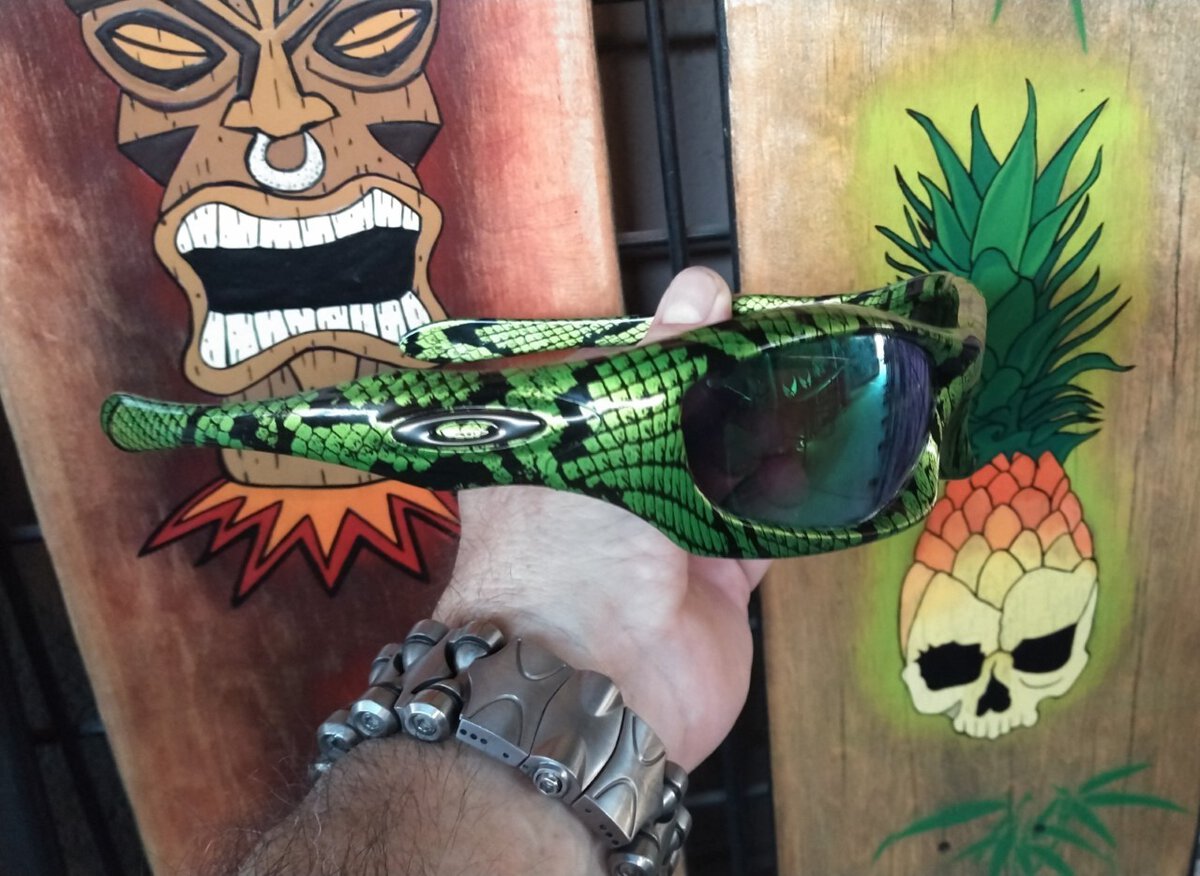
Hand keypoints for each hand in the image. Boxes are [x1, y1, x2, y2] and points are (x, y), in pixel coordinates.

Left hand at [436, 267, 770, 769]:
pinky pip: (765, 529)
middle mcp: (613, 491)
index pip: (614, 383)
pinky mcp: (719, 582)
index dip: (663, 349)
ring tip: (818, 382)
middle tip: (785, 339)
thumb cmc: (574, 551)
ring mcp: (668, 540)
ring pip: (729, 472)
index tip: (716, 311)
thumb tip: (702, 285)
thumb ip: (660, 366)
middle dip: (728, 390)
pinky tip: (830, 456)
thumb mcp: (609, 441)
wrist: (597, 691)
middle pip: (679, 425)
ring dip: (770, 437)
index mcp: (562, 453)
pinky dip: (797, 499)